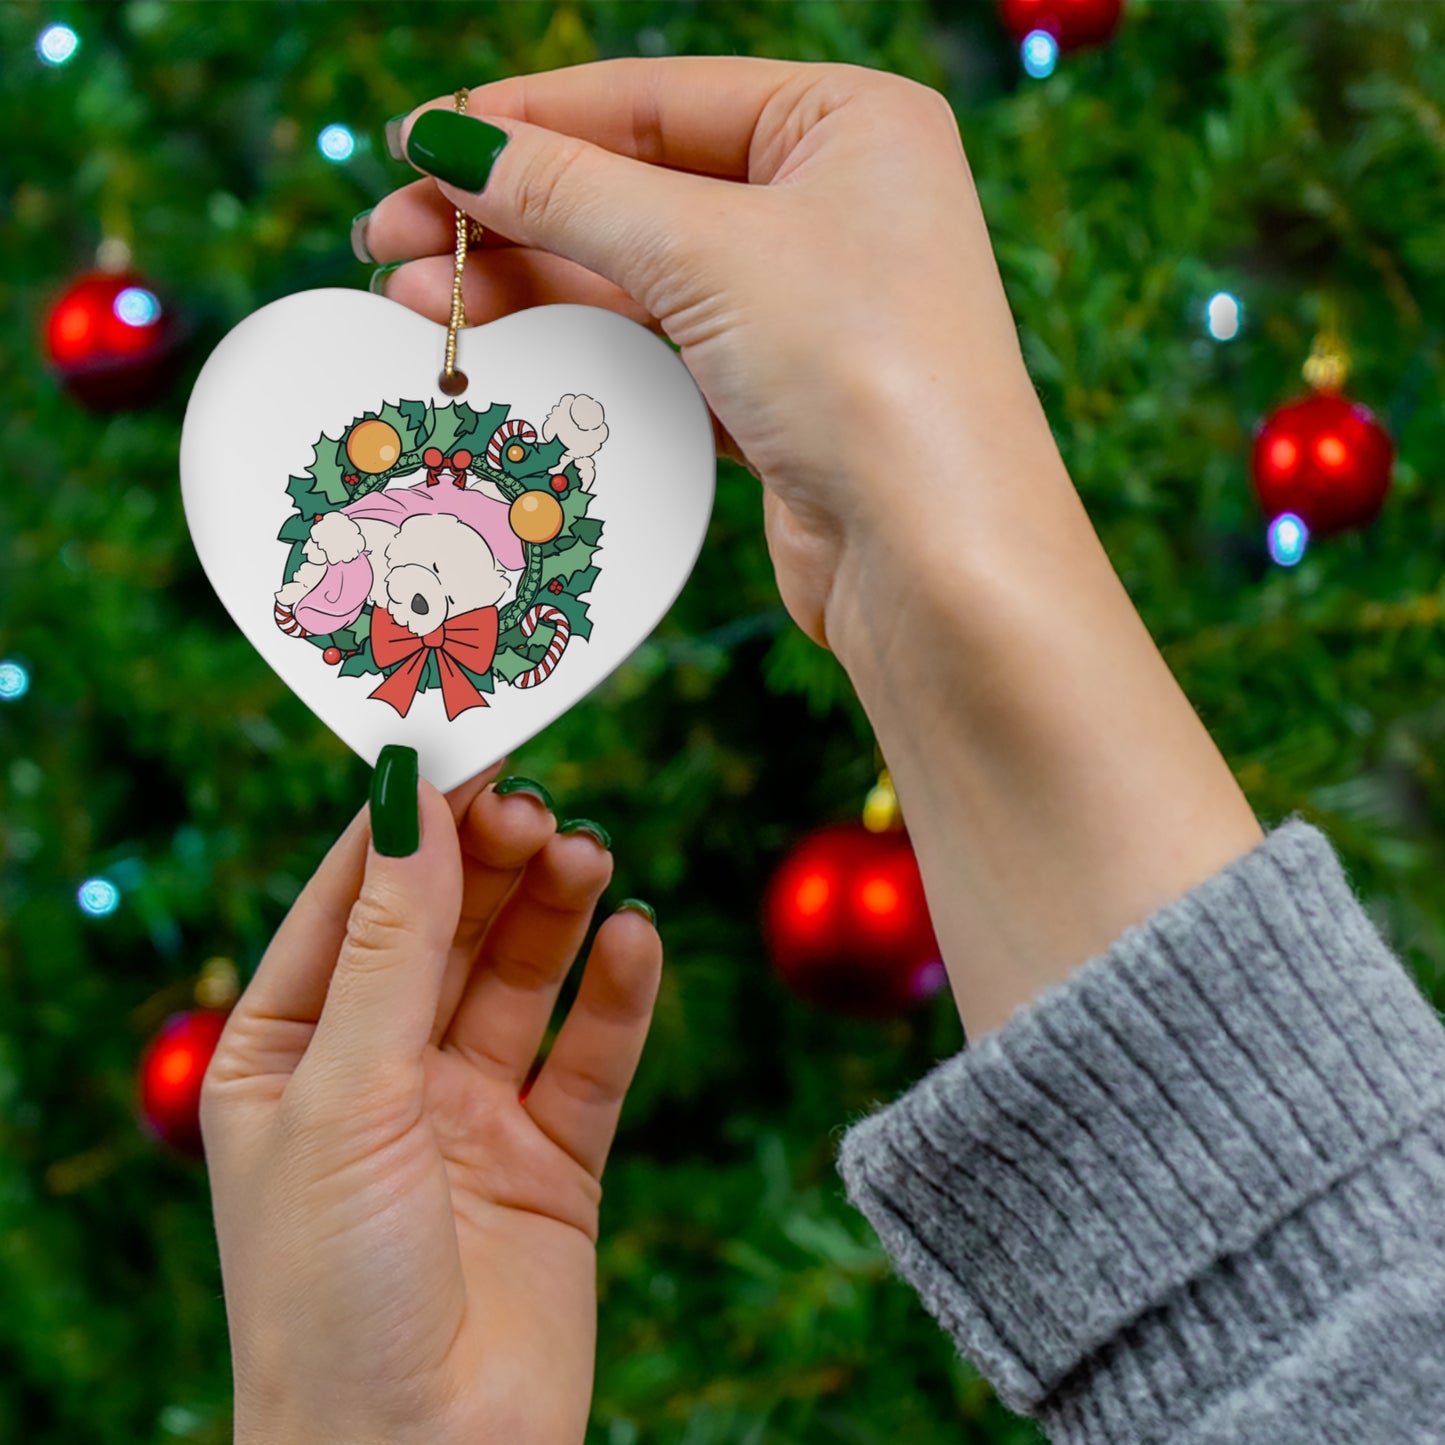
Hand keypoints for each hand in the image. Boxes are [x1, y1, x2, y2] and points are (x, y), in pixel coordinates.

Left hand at [201, 764, 660, 1444]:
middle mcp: (380, 1073)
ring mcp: (469, 1113)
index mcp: (289, 1052)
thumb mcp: (346, 1095)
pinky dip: (617, 994)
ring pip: (521, 976)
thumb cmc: (331, 1294)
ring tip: (588, 856)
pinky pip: (591, 1055)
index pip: (352, 901)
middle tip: (538, 806)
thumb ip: (391, 944)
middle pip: (446, 926)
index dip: (407, 821)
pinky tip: (635, 938)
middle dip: (490, 860)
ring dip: (555, 910)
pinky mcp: (552, 1159)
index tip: (466, 742)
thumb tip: (409, 796)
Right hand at [361, 57, 1048, 653]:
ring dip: (529, 282)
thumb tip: (451, 142)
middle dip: (509, 211)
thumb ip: (571, 191)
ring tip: (414, 299)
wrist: (935, 561)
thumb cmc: (862, 372)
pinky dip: (581, 344)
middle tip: (389, 236)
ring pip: (640, 272)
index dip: (526, 118)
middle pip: (636, 186)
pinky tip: (500, 345)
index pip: (654, 99)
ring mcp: (808, 304)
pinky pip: (660, 347)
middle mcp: (834, 204)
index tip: (417, 141)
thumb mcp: (706, 251)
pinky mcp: (781, 394)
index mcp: (848, 123)